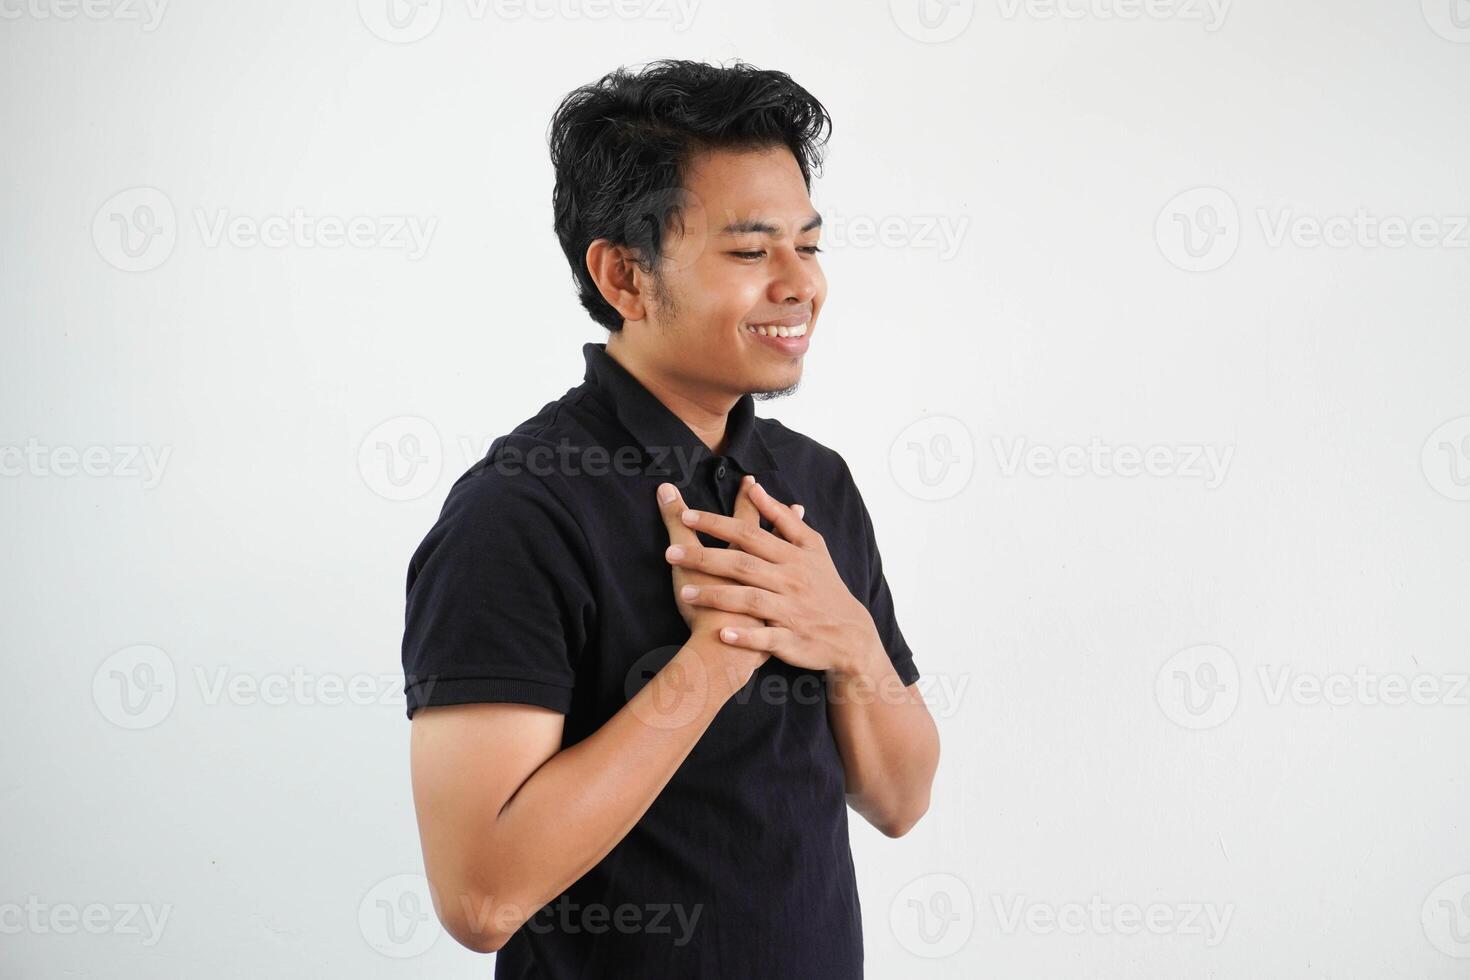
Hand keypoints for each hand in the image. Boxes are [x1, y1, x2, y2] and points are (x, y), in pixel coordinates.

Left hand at [664, 476, 882, 676]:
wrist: (851, 635)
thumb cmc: (825, 585)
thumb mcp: (812, 547)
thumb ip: (782, 518)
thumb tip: (755, 488)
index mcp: (792, 556)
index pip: (750, 533)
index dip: (718, 524)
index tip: (688, 515)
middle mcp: (790, 581)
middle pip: (743, 564)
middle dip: (706, 557)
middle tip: (671, 552)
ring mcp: (790, 611)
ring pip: (750, 600)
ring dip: (717, 596)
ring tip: (685, 593)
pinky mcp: (791, 641)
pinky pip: (765, 638)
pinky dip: (745, 636)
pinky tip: (722, 634)